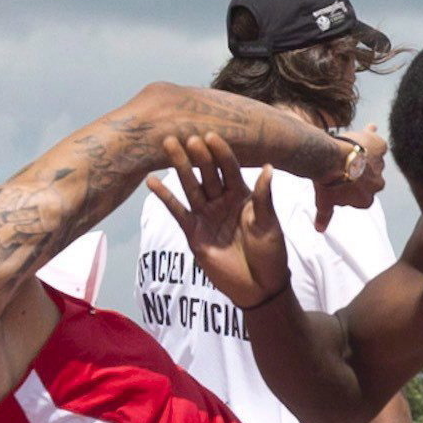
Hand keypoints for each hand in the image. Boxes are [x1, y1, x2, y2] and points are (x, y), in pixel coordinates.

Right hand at [150, 133, 292, 310]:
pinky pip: (177, 211)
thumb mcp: (269, 224)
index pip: (230, 169)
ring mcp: (206, 215)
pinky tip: (152, 181)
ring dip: (180, 167)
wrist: (259, 287)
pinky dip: (165, 197)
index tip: (211, 135)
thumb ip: (264, 197)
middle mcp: (222, 201)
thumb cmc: (270, 254)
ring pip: (191, 186)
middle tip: (186, 136)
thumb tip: (268, 166)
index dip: (221, 153)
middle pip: (207, 173)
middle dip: (197, 155)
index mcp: (243, 195)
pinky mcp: (194, 232)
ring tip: (168, 145)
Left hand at [314, 125, 388, 223]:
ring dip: (365, 156)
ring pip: (374, 160)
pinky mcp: (380, 147)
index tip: (342, 181)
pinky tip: (366, 132)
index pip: (361, 195)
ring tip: (350, 149)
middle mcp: (378, 184)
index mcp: (366, 200)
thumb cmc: (327, 181)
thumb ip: (325, 215)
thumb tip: (319, 229)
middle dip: (360, 172)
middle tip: (345, 165)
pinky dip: (372, 138)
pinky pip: (379, 144)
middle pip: (370, 179)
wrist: (330, 159)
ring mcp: (380, 165)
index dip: (351, 187)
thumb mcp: (324, 201)